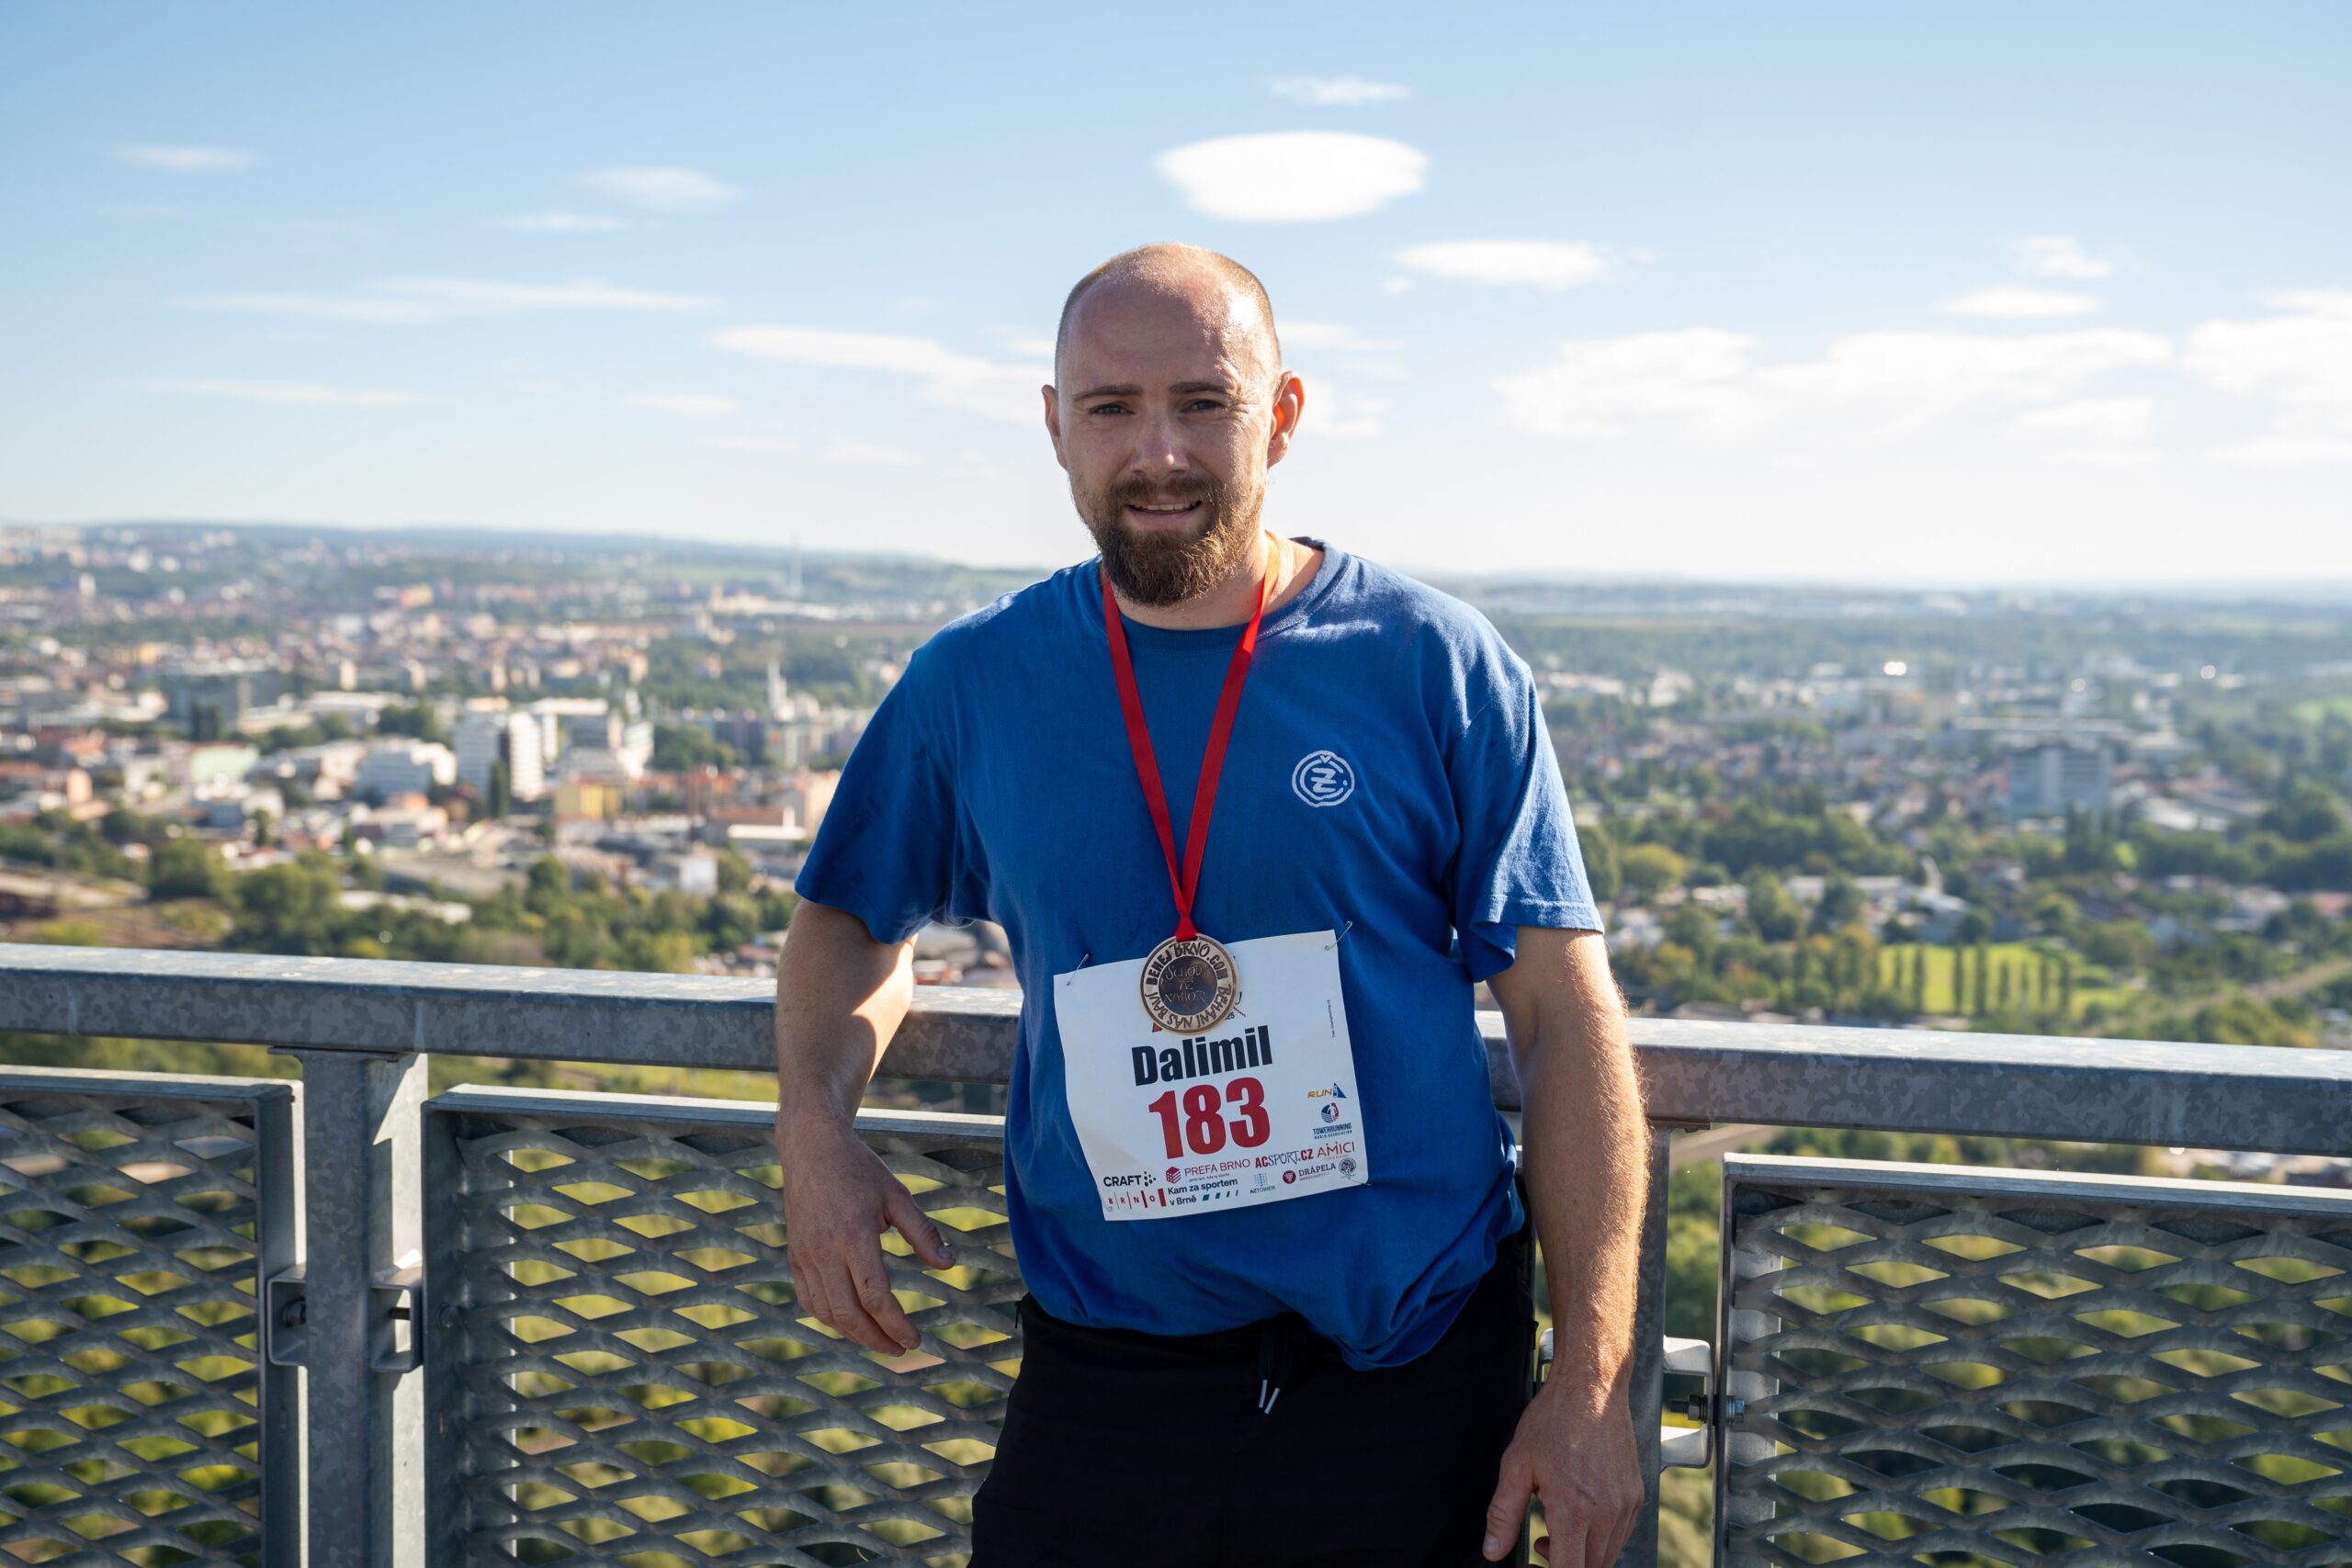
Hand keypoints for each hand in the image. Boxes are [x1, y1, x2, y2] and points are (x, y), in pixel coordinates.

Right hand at [775, 1110, 953, 1353]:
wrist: (811, 1148)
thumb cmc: (859, 1169)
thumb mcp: (897, 1195)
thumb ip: (922, 1233)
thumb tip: (948, 1266)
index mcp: (854, 1237)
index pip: (875, 1297)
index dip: (896, 1325)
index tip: (915, 1339)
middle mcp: (825, 1252)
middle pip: (849, 1315)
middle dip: (877, 1340)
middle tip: (900, 1349)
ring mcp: (805, 1257)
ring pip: (826, 1313)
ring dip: (854, 1334)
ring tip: (879, 1340)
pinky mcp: (794, 1256)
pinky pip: (808, 1300)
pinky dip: (829, 1318)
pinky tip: (849, 1322)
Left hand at [1483, 1378, 1643, 1565]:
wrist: (1593, 1387)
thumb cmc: (1555, 1419)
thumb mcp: (1516, 1465)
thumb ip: (1503, 1514)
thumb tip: (1493, 1549)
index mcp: (1574, 1509)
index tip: (1531, 1567)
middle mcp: (1606, 1512)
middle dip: (1563, 1566)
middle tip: (1540, 1545)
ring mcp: (1625, 1505)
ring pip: (1608, 1555)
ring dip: (1582, 1555)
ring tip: (1556, 1528)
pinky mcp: (1636, 1496)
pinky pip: (1621, 1534)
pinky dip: (1600, 1539)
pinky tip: (1580, 1516)